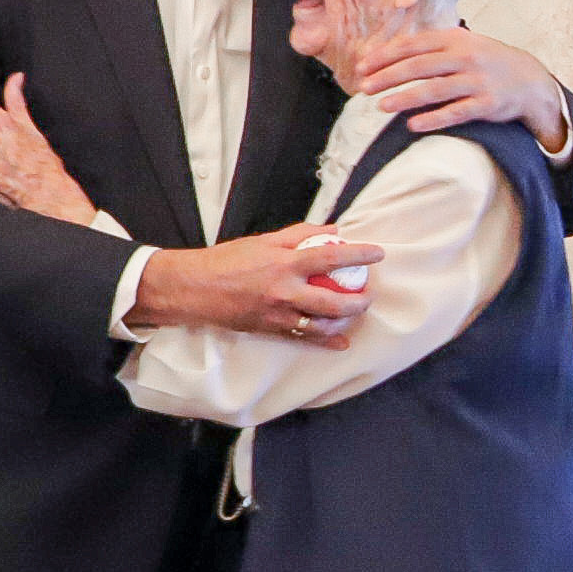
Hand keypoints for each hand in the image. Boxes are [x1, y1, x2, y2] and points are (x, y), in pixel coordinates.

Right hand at [126, 227, 383, 345]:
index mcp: (283, 263)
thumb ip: (298, 235)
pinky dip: (325, 341)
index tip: (378, 254)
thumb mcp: (262, 240)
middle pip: (333, 301)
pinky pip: (303, 338)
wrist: (194, 288)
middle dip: (358, 301)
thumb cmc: (227, 260)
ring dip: (344, 321)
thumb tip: (332, 230)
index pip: (330, 257)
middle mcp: (284, 291)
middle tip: (370, 294)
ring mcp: (277, 314)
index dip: (358, 255)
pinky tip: (340, 341)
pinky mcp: (269, 329)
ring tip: (355, 313)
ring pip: (321, 324)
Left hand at [365, 26, 571, 151]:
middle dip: (388, 76)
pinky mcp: (487, 104)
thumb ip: (432, 47)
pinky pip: (456, 112)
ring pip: (435, 89)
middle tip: (364, 88)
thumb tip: (390, 55)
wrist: (530, 81)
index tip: (363, 67)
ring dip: (405, 97)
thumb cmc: (488, 62)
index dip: (385, 56)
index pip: (413, 45)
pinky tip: (413, 124)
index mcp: (456, 39)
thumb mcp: (464, 44)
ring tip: (382, 106)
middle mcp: (466, 57)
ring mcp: (478, 80)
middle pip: (420, 66)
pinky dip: (433, 118)